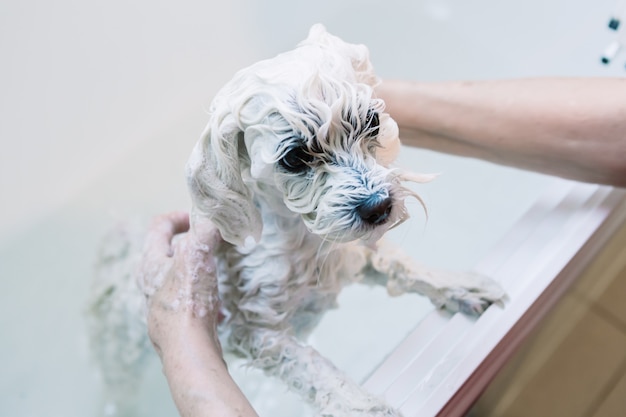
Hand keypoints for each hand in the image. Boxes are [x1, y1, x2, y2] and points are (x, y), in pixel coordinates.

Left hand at [136, 211, 222, 355]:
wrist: (189, 349)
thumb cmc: (188, 301)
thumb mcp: (198, 255)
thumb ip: (206, 230)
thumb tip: (215, 217)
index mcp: (151, 262)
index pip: (158, 227)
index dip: (179, 217)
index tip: (199, 219)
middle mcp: (150, 283)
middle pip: (166, 253)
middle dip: (190, 245)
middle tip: (210, 244)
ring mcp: (160, 306)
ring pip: (178, 280)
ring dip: (198, 272)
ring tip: (216, 275)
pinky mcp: (173, 325)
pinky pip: (189, 304)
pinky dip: (205, 300)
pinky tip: (219, 310)